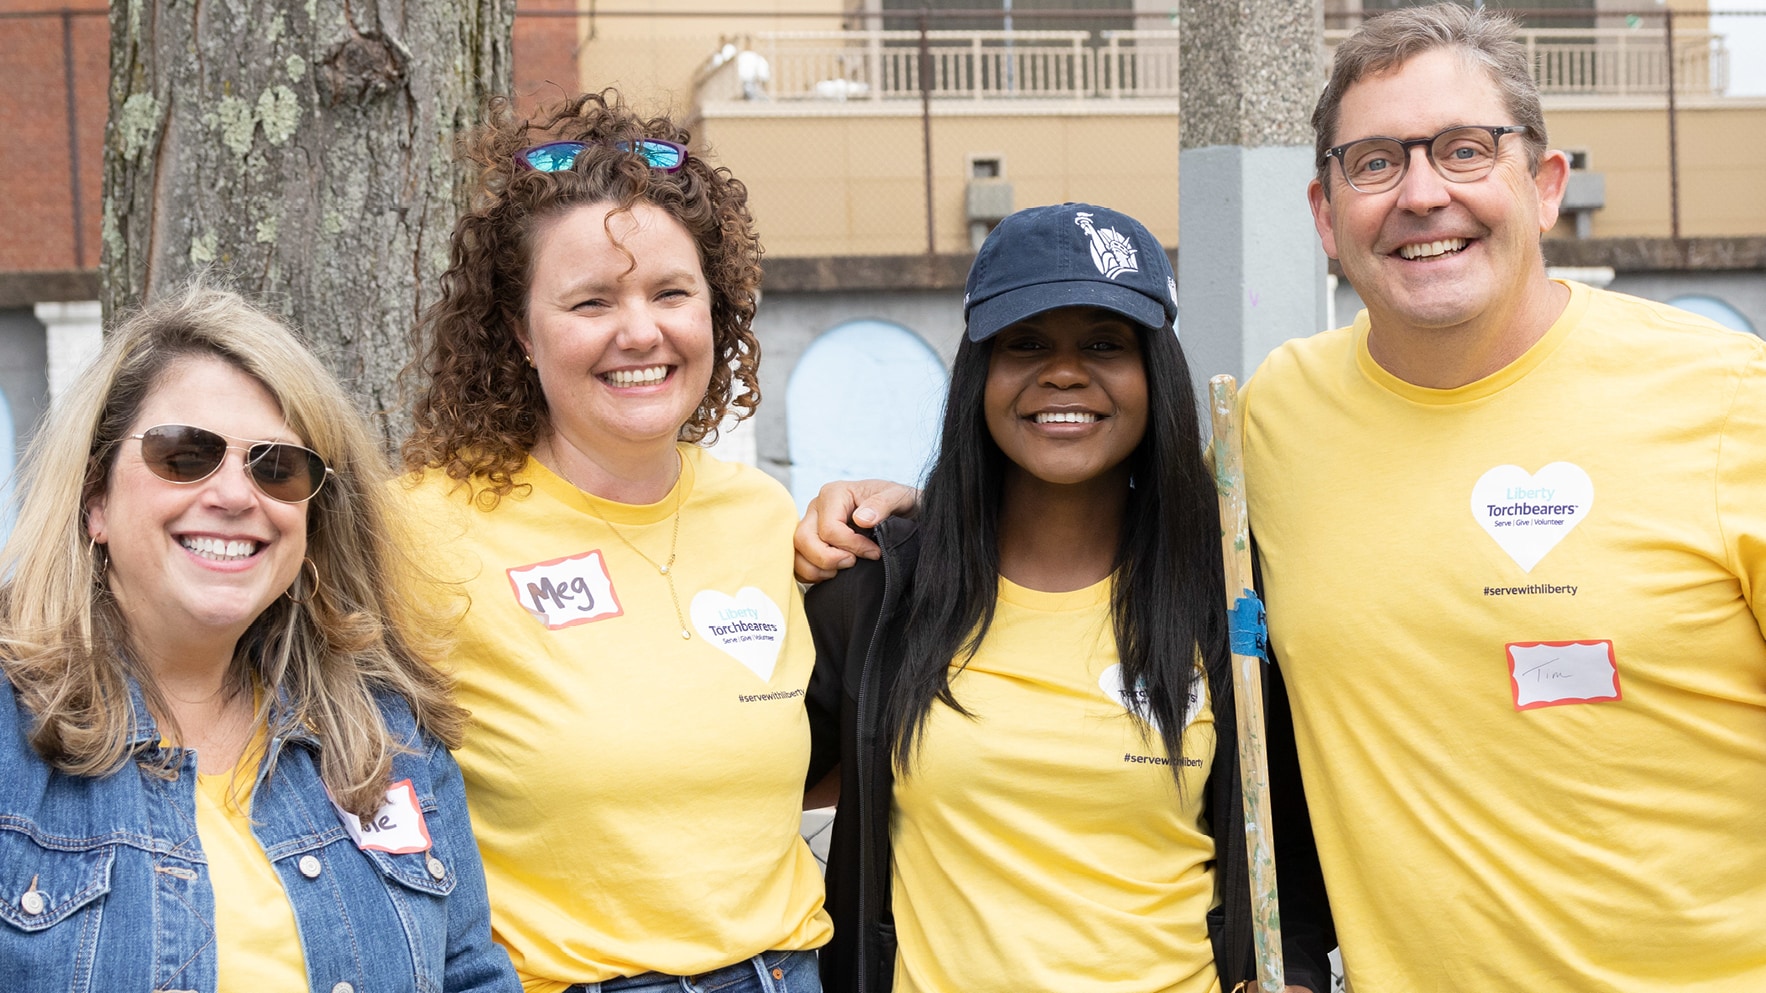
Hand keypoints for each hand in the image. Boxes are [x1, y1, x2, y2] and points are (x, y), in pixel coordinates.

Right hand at [793, 479, 919, 581]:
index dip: (852, 546)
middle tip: (853, 563)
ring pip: (797, 553)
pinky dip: (812, 574)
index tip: (874, 552)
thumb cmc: (899, 503)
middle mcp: (816, 507)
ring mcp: (810, 525)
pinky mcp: (811, 542)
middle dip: (828, 559)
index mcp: (834, 493)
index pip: (829, 529)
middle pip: (804, 540)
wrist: (902, 512)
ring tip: (844, 569)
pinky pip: (798, 563)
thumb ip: (883, 504)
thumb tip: (861, 519)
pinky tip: (835, 574)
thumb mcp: (900, 497)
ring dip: (818, 569)